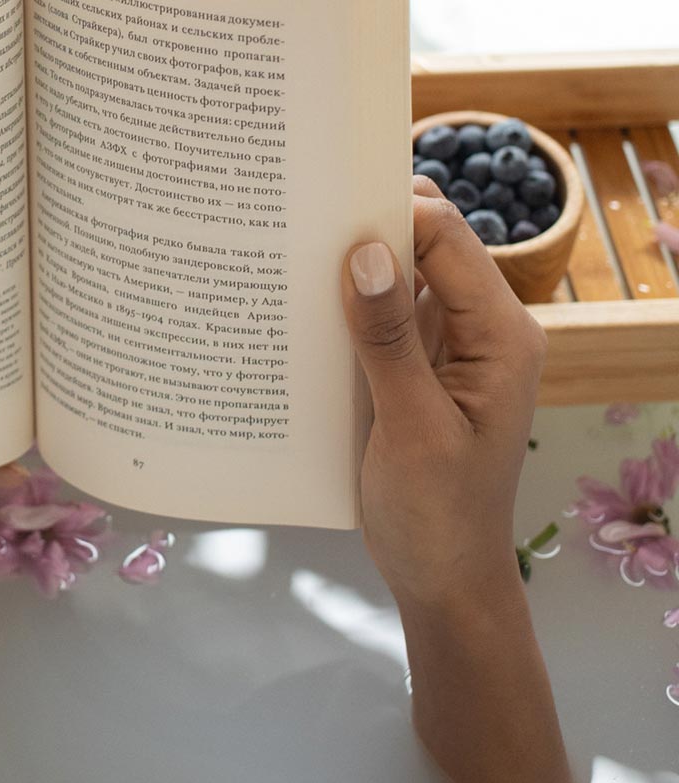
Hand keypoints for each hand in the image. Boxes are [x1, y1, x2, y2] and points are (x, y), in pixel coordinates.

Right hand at [343, 179, 571, 782]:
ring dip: (348, 269)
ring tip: (282, 253)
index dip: (390, 210)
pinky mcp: (414, 370)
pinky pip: (381, 318)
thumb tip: (368, 253)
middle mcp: (480, 329)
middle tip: (291, 218)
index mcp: (501, 334)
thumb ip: (389, 340)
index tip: (320, 200)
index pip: (449, 239)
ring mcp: (447, 348)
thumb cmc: (439, 515)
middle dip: (364, 230)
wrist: (444, 583)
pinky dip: (343, 308)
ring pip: (398, 279)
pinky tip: (295, 306)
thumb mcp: (412, 428)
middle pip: (424, 247)